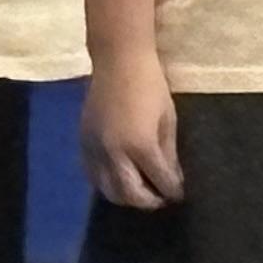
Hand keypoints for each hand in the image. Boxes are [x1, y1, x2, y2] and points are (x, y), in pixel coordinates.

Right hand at [91, 57, 182, 210]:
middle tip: (160, 198)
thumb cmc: (150, 85)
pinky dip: (106, 184)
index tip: (178, 194)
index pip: (159, 181)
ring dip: (126, 198)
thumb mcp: (168, 119)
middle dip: (148, 201)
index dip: (172, 191)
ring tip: (140, 193)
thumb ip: (168, 153)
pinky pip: (92, 175)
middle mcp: (115, 154)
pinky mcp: (83, 143)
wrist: (117, 61)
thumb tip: (173, 178)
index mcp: (141, 146)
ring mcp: (95, 150)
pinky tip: (118, 180)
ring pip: (107, 190)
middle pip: (131, 194)